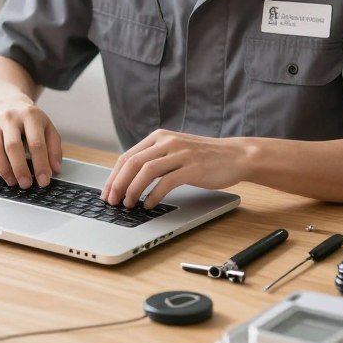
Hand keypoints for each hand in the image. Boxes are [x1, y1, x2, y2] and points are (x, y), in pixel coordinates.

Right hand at [0, 94, 62, 187]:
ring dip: (3, 169)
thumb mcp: (47, 128)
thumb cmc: (30, 120)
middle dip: (20, 169)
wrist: (7, 102)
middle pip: (13, 146)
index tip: (44, 181)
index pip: (36, 143)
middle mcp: (10, 118)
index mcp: (30, 116)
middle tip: (26, 184)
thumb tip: (55, 169)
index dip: (41, 165)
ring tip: (12, 181)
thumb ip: (54, 148)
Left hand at [100, 129, 249, 208]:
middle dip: (118, 185)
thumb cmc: (204, 157)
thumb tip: (128, 179)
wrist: (235, 155)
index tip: (107, 193)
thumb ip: (154, 158)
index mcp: (159, 137)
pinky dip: (154, 195)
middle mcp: (167, 142)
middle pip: (132, 163)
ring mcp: (180, 154)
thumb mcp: (175, 150)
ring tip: (128, 205)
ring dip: (133, 190)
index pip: (127, 156)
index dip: (113, 176)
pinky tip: (149, 205)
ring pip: (146, 171)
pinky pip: (166, 182)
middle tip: (112, 201)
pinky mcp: (192, 167)